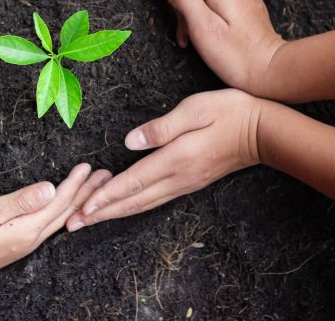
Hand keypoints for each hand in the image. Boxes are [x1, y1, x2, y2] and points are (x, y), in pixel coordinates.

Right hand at [0, 163, 110, 284]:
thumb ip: (21, 201)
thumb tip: (50, 188)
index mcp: (28, 228)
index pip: (59, 201)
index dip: (75, 183)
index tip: (88, 167)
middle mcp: (33, 237)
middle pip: (67, 211)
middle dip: (87, 192)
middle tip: (106, 176)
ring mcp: (28, 241)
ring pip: (61, 218)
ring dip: (79, 201)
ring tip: (93, 188)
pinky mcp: (21, 242)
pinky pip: (51, 224)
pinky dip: (65, 211)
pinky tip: (66, 208)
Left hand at [65, 89, 263, 230]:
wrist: (262, 131)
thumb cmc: (229, 112)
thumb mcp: (195, 109)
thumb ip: (162, 127)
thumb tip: (130, 142)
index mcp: (176, 159)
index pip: (133, 181)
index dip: (105, 196)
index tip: (82, 208)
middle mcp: (178, 178)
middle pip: (132, 201)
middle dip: (100, 213)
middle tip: (72, 224)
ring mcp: (184, 184)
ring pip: (142, 204)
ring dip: (113, 213)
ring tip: (88, 220)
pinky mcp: (188, 183)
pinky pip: (153, 200)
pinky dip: (131, 206)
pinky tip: (121, 207)